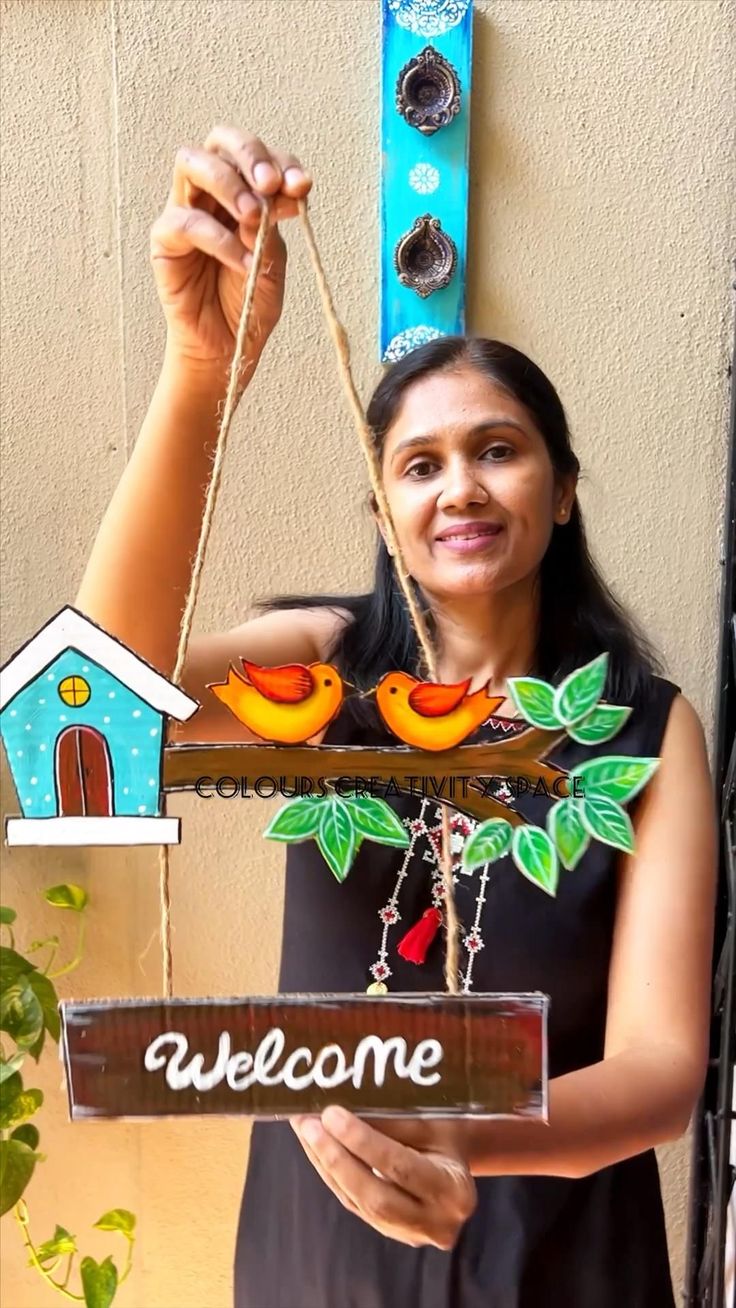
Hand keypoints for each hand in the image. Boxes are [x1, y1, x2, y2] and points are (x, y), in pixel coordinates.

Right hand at [150, 125, 311, 373]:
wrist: (228, 348)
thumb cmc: (248, 304)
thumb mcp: (273, 262)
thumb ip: (272, 227)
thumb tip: (276, 192)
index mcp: (243, 192)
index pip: (257, 156)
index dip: (281, 161)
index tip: (301, 186)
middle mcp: (210, 194)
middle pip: (219, 143)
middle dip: (249, 154)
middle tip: (271, 184)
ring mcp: (184, 212)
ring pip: (191, 163)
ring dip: (226, 182)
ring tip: (252, 216)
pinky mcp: (164, 241)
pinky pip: (185, 222)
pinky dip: (218, 238)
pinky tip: (242, 261)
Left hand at [291, 1107, 476, 1249]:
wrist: (458, 1160)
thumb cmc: (447, 1131)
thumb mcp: (431, 1120)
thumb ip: (393, 1122)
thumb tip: (341, 1108)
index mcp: (455, 1190)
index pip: (401, 1167)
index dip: (363, 1142)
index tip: (331, 1114)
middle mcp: (437, 1222)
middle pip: (375, 1196)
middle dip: (336, 1158)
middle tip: (308, 1123)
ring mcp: (412, 1234)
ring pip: (359, 1202)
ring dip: (326, 1164)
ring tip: (305, 1129)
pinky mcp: (390, 1232)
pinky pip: (354, 1203)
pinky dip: (332, 1174)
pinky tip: (315, 1147)